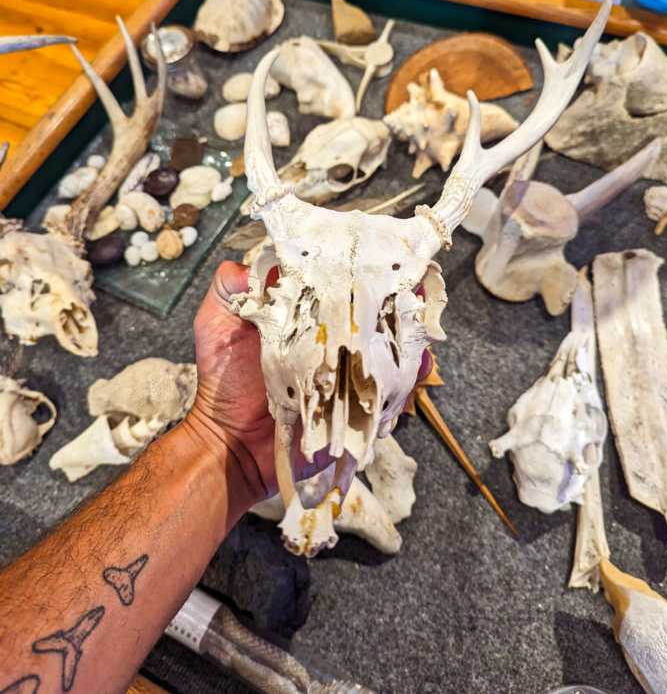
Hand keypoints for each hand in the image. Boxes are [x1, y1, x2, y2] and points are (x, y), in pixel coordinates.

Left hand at [188, 261, 433, 513]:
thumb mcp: (216, 325)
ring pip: (392, 349)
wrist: (232, 443)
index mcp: (307, 316)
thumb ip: (229, 289)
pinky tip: (413, 368)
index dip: (363, 269)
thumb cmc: (224, 383)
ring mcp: (349, 373)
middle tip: (413, 290)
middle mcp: (333, 340)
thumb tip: (256, 260)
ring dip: (409, 338)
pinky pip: (392, 391)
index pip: (342, 284)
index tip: (380, 256)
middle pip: (376, 314)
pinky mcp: (358, 406)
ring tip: (418, 328)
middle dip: (399, 300)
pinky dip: (407, 379)